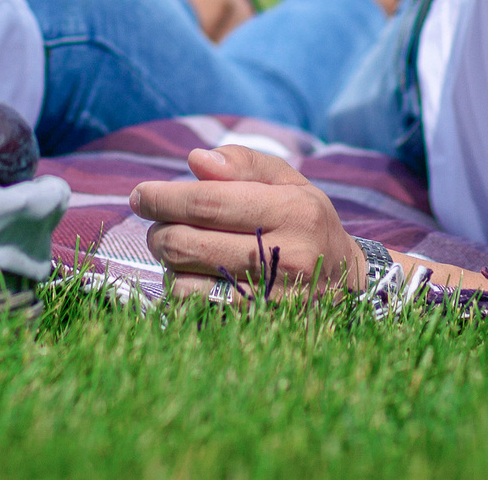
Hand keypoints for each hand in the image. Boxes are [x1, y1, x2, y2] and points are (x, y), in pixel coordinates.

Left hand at [129, 145, 366, 302]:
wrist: (348, 283)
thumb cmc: (306, 221)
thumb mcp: (288, 181)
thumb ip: (242, 163)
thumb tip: (196, 160)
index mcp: (292, 211)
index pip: (208, 203)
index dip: (164, 198)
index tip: (140, 195)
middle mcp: (286, 257)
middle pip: (187, 244)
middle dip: (159, 230)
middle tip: (159, 223)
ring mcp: (272, 300)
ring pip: (184, 282)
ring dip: (168, 263)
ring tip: (180, 249)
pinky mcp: (258, 327)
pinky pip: (195, 311)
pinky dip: (182, 290)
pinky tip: (193, 276)